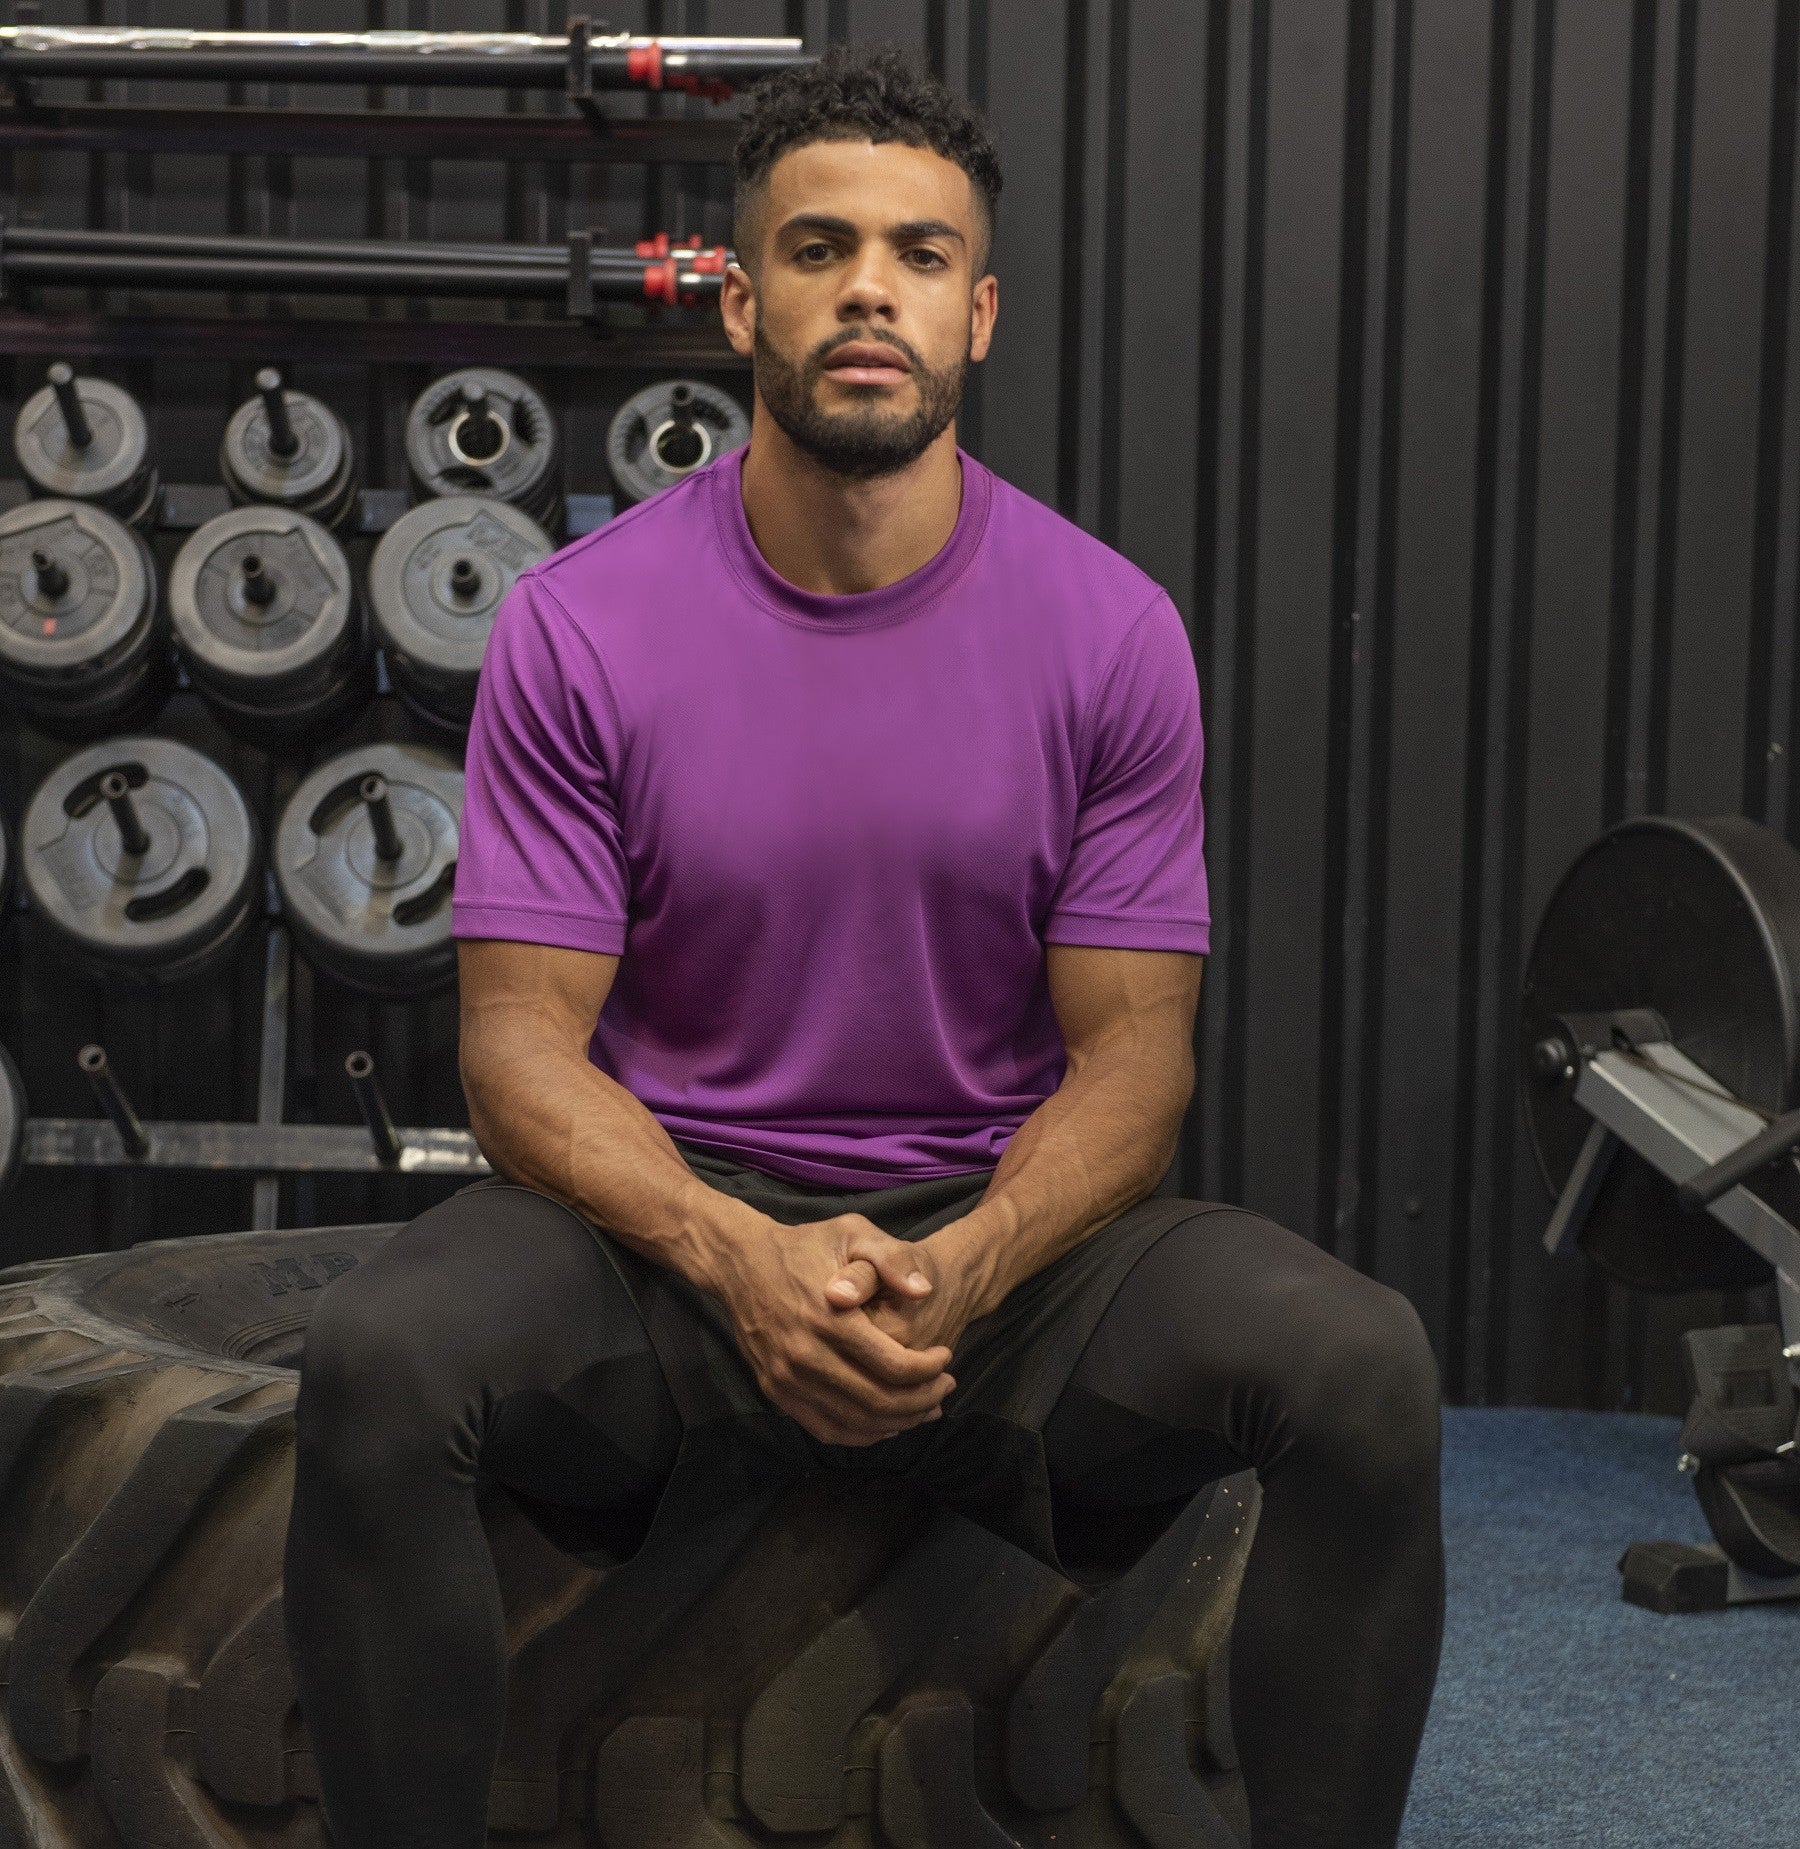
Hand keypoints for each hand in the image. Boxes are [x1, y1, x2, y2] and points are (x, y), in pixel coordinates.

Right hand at [701, 1208, 955, 1446]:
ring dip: (898, 1422)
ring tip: (924, 1407)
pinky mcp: (775, 1390)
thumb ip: (892, 1258)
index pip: (894, 1365)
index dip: (929, 1370)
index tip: (946, 1357)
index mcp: (830, 1317)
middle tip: (945, 1386)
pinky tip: (885, 1423)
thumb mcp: (852, 1233)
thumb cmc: (805, 1246)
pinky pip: (825, 1428)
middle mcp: (806, 1354)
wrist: (741, 1263)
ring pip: (855, 1422)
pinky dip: (861, 1435)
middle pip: (879, 1401)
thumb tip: (925, 1292)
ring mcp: (787, 1378)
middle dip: (922, 1400)